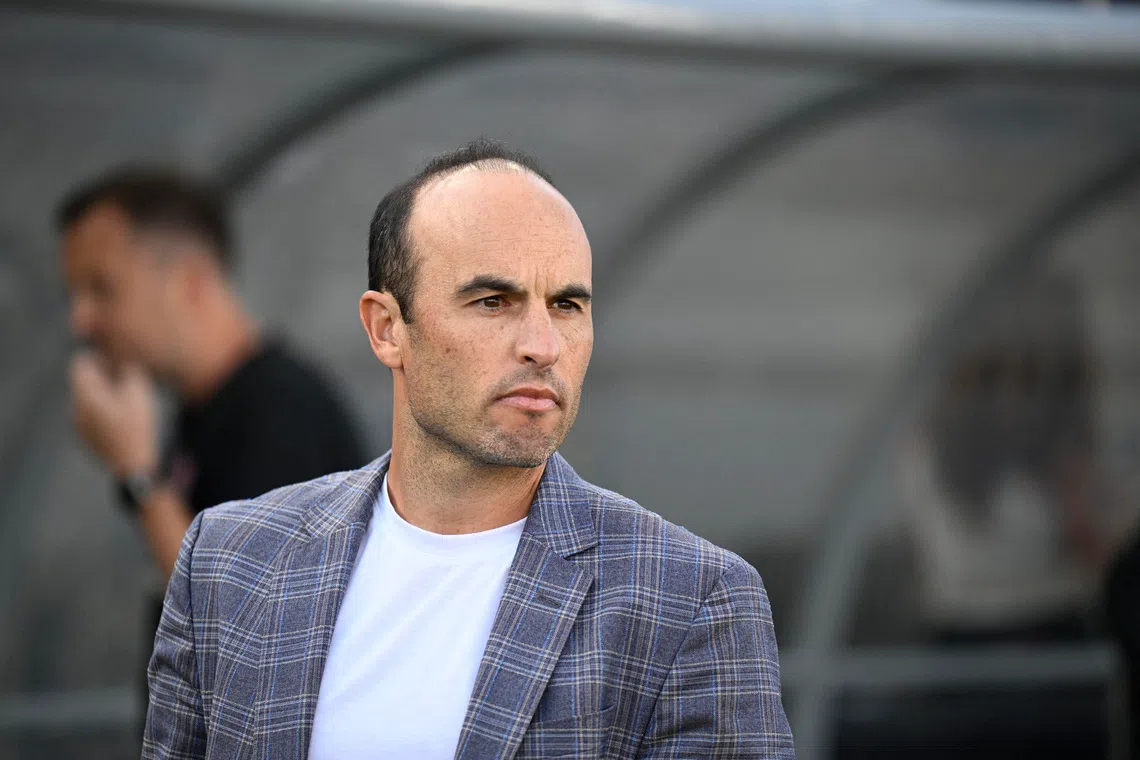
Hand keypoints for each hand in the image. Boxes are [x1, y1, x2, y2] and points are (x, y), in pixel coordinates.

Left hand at [70, 351, 157, 476]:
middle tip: (125, 381)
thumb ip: (127, 371)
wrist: (131, 463)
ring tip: (125, 402)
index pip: (80, 364)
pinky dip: (101, 411)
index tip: (115, 362)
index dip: (98, 358)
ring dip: (102, 395)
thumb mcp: (139, 393)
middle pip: (83, 382)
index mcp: (85, 395)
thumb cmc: (136, 426)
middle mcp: (75, 407)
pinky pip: (88, 415)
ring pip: (86, 399)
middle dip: (102, 377)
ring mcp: (77, 424)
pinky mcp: (83, 436)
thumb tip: (121, 361)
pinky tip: (120, 420)